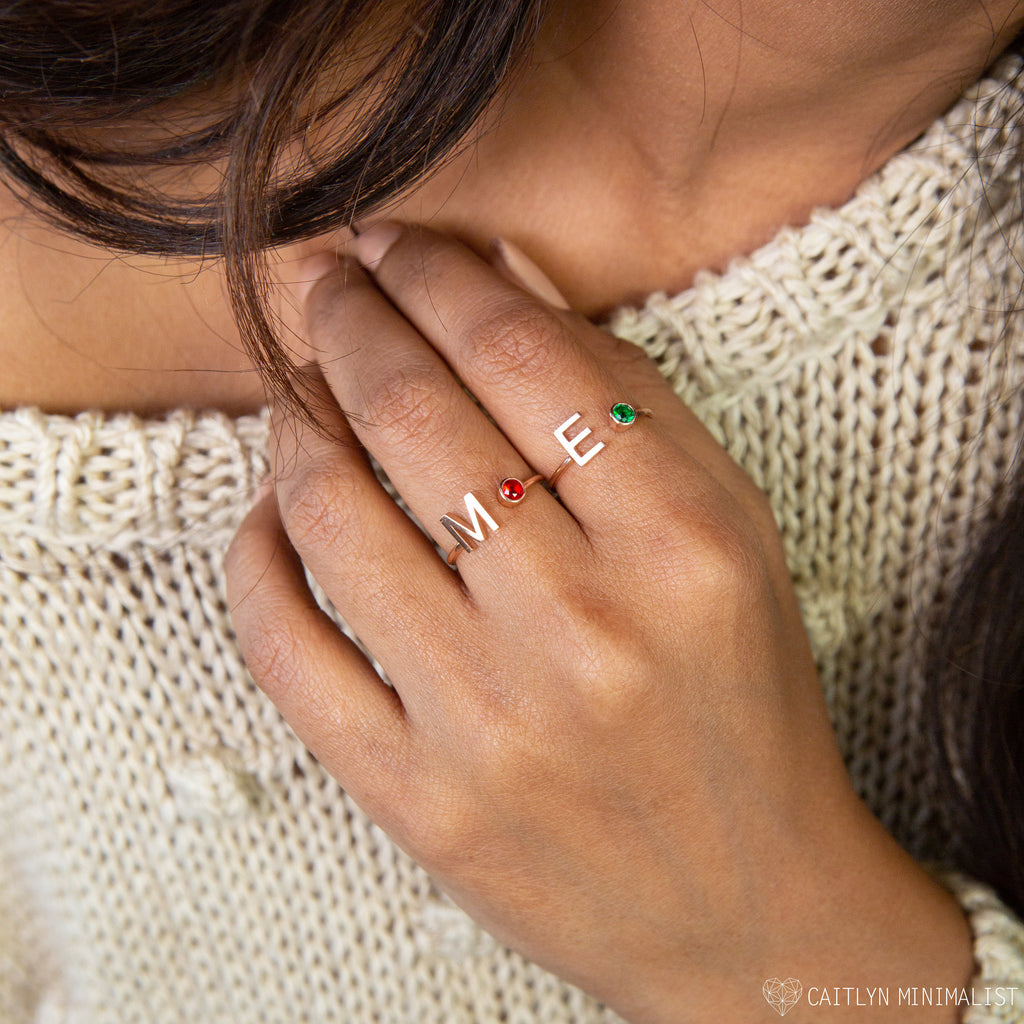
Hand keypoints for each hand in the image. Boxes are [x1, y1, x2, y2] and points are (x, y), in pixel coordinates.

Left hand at [225, 225, 971, 1021]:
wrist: (744, 899)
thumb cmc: (743, 702)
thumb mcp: (731, 535)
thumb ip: (628, 399)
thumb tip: (501, 276)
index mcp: (685, 544)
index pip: (527, 356)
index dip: (443, 277)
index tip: (400, 247)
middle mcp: (584, 625)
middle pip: (420, 417)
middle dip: (352, 321)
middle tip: (327, 285)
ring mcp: (489, 720)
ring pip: (334, 515)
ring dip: (297, 422)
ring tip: (300, 387)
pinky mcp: (416, 799)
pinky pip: (286, 648)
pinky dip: (256, 557)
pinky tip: (273, 514)